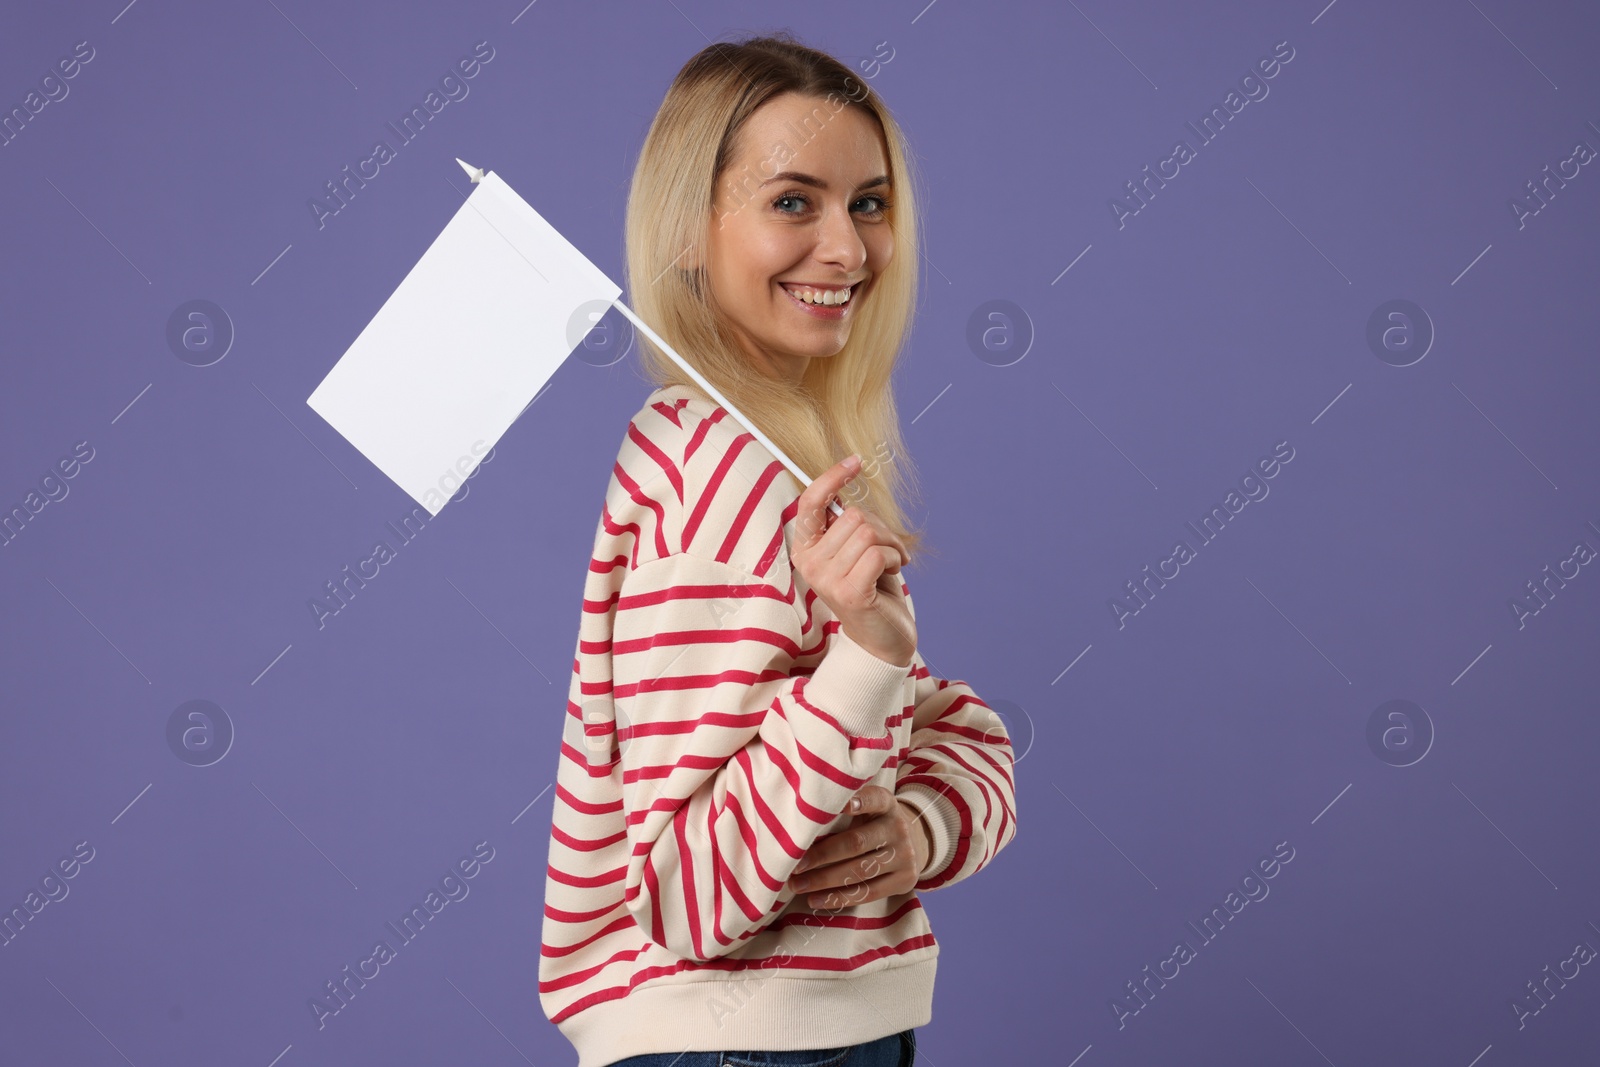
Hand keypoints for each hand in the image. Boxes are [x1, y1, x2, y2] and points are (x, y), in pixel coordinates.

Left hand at [786, 785, 931, 909]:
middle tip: (794, 865)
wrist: (910, 844)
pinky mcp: (905, 880)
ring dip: (824, 881)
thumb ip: (840, 812)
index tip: (836, 806)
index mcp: (886, 804)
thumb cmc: (871, 824)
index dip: (857, 802)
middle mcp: (898, 828)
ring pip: (860, 871)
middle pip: (856, 843)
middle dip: (822, 856)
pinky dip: (838, 898)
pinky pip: (867, 893)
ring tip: (797, 885)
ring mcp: (904, 855)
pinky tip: (815, 900)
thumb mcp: (865, 809)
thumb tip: (796, 828)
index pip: (874, 799)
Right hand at [791, 456, 916, 665]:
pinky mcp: (848, 592)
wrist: (883, 638)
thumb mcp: (856, 550)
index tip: (855, 462)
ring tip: (892, 563)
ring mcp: (826, 579)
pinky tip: (892, 574)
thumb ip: (845, 524)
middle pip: (852, 516)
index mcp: (805, 549)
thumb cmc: (872, 588)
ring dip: (891, 545)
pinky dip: (894, 559)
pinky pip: (878, 553)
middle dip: (881, 528)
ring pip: (867, 532)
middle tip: (889, 551)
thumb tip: (840, 484)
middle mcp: (809, 563)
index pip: (810, 503)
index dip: (831, 477)